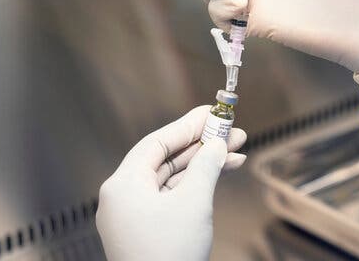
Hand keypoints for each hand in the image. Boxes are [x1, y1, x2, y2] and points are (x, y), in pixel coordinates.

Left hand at [96, 106, 246, 260]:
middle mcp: (124, 197)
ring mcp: (136, 215)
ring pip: (173, 178)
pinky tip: (220, 175)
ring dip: (204, 164)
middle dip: (203, 145)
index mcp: (122, 186)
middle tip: (230, 132)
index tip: (212, 113)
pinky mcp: (148, 229)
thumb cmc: (168, 257)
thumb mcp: (193, 202)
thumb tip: (217, 145)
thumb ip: (206, 166)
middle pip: (167, 159)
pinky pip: (173, 197)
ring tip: (235, 152)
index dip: (188, 125)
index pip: (157, 143)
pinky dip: (197, 186)